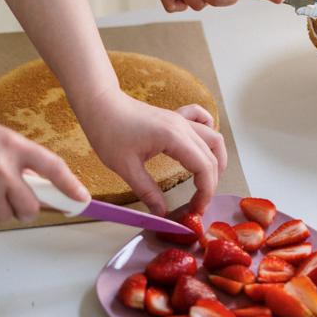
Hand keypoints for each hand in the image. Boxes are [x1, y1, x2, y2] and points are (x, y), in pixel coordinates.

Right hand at [0, 108, 88, 221]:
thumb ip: (15, 154)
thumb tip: (32, 178)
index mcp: (12, 146)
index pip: (52, 168)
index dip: (70, 186)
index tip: (81, 198)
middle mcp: (2, 170)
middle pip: (30, 207)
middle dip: (28, 209)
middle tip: (20, 201)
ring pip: (4, 214)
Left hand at [77, 90, 226, 215]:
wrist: (100, 104)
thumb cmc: (109, 130)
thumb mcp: (125, 167)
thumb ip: (147, 191)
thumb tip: (161, 213)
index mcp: (174, 138)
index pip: (204, 168)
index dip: (206, 192)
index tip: (196, 209)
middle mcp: (183, 127)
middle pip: (211, 157)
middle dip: (210, 183)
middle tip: (198, 203)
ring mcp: (181, 120)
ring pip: (213, 139)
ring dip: (216, 161)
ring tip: (208, 181)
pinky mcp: (175, 118)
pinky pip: (203, 120)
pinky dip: (208, 134)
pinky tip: (203, 146)